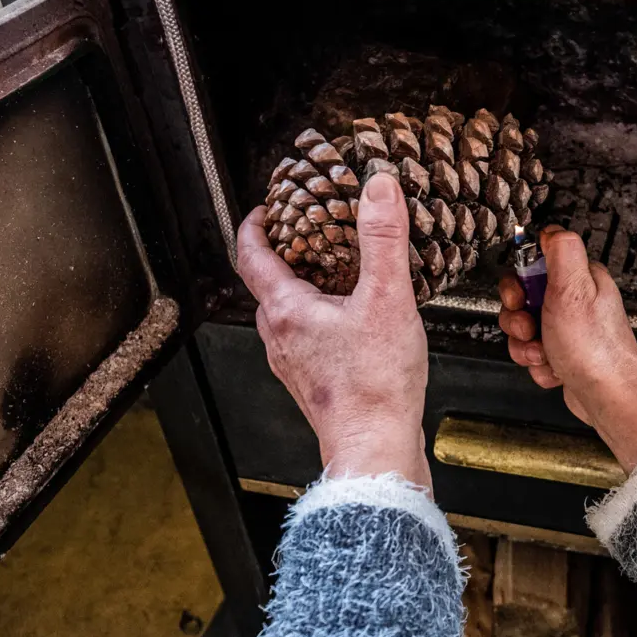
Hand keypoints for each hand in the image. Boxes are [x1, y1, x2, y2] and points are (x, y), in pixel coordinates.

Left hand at [238, 173, 430, 488]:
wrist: (376, 447)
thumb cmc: (375, 387)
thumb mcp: (386, 299)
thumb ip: (383, 240)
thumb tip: (378, 189)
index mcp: (285, 310)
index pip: (250, 255)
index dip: (255, 225)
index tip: (266, 208)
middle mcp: (279, 337)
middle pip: (268, 283)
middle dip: (287, 253)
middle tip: (311, 233)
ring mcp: (292, 363)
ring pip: (288, 312)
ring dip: (305, 288)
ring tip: (339, 273)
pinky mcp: (312, 382)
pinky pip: (306, 338)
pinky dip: (321, 318)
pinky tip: (354, 320)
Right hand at [498, 228, 636, 472]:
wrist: (607, 397)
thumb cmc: (596, 350)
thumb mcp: (574, 289)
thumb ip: (561, 252)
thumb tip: (551, 230)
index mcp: (580, 280)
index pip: (534, 265)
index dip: (519, 283)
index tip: (522, 297)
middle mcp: (576, 303)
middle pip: (523, 301)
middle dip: (518, 321)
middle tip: (531, 328)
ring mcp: (569, 331)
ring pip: (524, 332)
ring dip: (526, 347)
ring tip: (544, 354)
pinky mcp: (563, 356)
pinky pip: (533, 356)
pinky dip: (538, 366)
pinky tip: (553, 369)